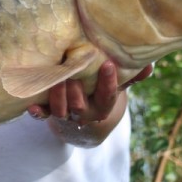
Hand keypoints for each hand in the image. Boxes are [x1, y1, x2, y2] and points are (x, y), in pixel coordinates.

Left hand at [27, 61, 153, 145]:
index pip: (107, 97)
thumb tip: (149, 63)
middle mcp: (83, 113)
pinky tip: (31, 106)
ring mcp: (65, 114)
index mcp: (102, 106)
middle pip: (80, 106)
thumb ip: (131, 75)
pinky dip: (37, 112)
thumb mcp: (117, 85)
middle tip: (73, 71)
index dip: (108, 83)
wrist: (81, 118)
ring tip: (56, 79)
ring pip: (60, 110)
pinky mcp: (48, 111)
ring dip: (58, 97)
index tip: (108, 64)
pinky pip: (42, 115)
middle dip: (77, 91)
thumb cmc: (100, 92)